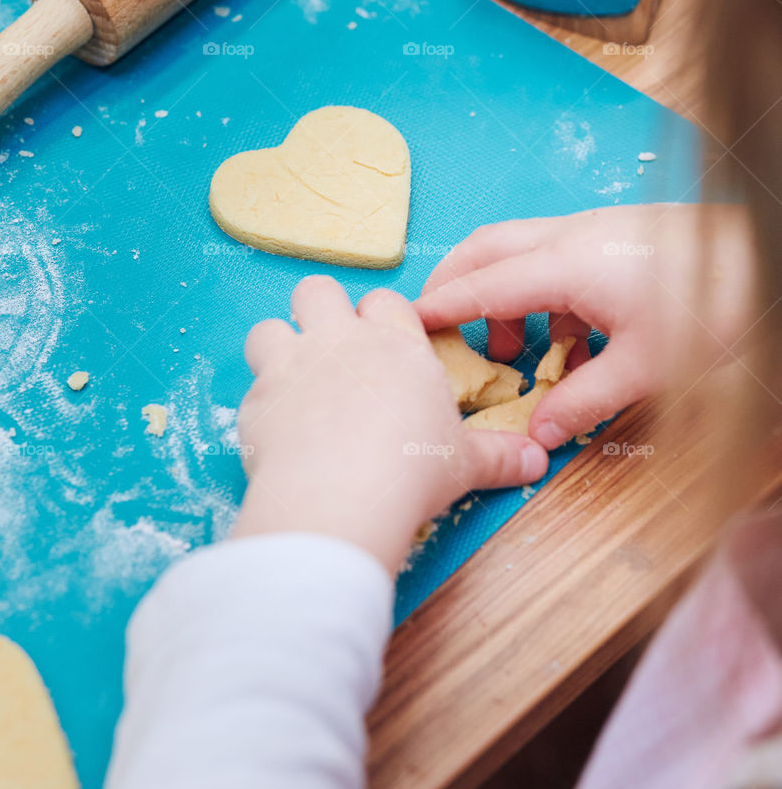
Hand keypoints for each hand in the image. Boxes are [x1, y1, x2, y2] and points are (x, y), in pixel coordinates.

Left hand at [232, 275, 547, 574]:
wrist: (340, 498)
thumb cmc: (411, 472)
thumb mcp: (464, 464)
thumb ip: (499, 456)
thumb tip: (538, 460)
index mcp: (396, 344)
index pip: (386, 301)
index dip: (383, 317)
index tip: (386, 342)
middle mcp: (340, 341)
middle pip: (318, 290)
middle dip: (320, 310)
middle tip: (334, 349)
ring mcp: (292, 365)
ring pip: (269, 328)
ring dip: (278, 347)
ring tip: (293, 380)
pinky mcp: (255, 400)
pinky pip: (249, 386)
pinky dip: (260, 403)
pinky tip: (276, 432)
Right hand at [415, 203, 754, 449]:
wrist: (762, 261)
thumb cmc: (710, 306)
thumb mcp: (644, 367)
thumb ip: (584, 401)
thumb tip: (540, 434)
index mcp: (563, 264)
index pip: (479, 286)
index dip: (436, 308)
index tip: (401, 324)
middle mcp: (567, 238)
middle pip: (484, 250)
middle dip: (453, 287)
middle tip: (438, 332)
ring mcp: (591, 232)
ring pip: (519, 253)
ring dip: (502, 298)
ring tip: (512, 354)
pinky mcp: (613, 237)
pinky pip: (554, 260)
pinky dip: (541, 296)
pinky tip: (568, 341)